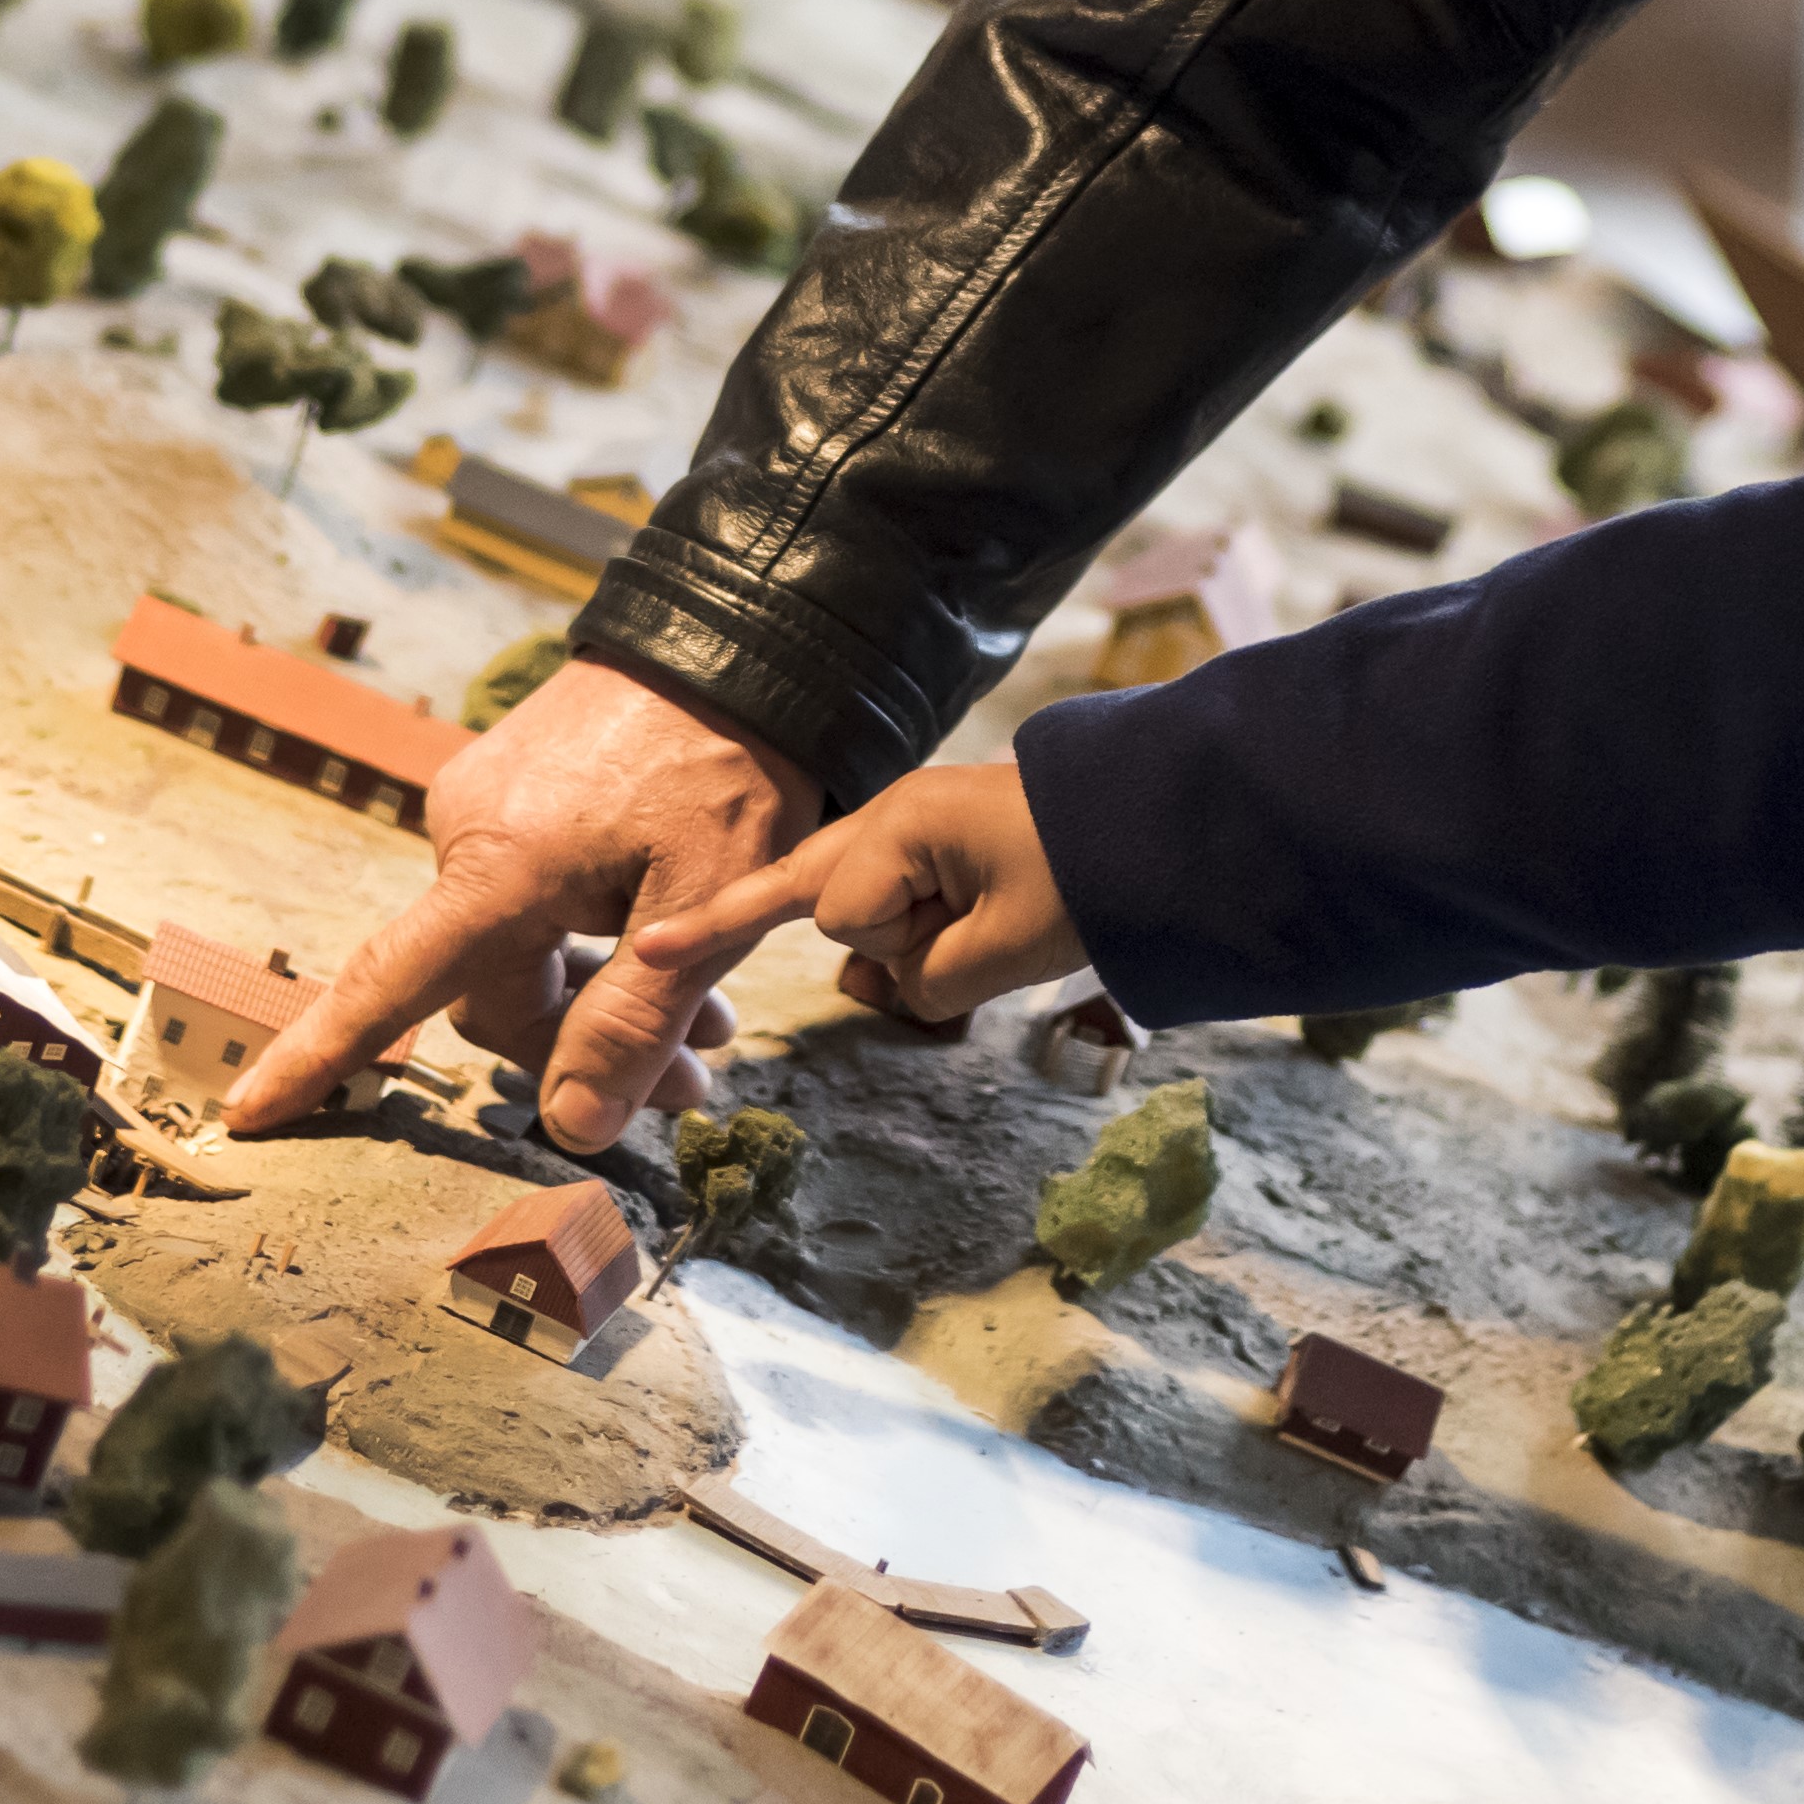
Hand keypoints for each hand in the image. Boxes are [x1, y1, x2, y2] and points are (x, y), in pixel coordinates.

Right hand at [218, 660, 805, 1147]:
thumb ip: (633, 1022)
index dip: (317, 1058)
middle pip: (492, 992)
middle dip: (579, 1048)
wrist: (737, 627)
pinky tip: (665, 945)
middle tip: (693, 1081)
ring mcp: (487, 802)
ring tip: (709, 1025)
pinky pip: (531, 893)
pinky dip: (593, 937)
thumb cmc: (728, 760)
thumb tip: (571, 1129)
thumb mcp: (703, 906)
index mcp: (497, 868)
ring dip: (600, 995)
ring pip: (522, 947)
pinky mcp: (516, 784)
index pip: (386, 986)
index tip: (246, 1115)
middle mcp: (467, 832)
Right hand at [635, 765, 1081, 1032]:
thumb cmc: (1087, 873)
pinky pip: (883, 896)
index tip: (813, 949)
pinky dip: (903, 927)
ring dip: (903, 938)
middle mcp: (890, 822)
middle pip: (807, 888)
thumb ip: (926, 981)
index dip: (885, 943)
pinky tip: (947, 930)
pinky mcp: (932, 848)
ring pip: (855, 905)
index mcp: (901, 829)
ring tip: (997, 924)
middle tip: (646, 945)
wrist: (1157, 820)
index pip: (842, 914)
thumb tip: (890, 983)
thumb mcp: (1008, 946)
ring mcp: (909, 832)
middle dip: (727, 919)